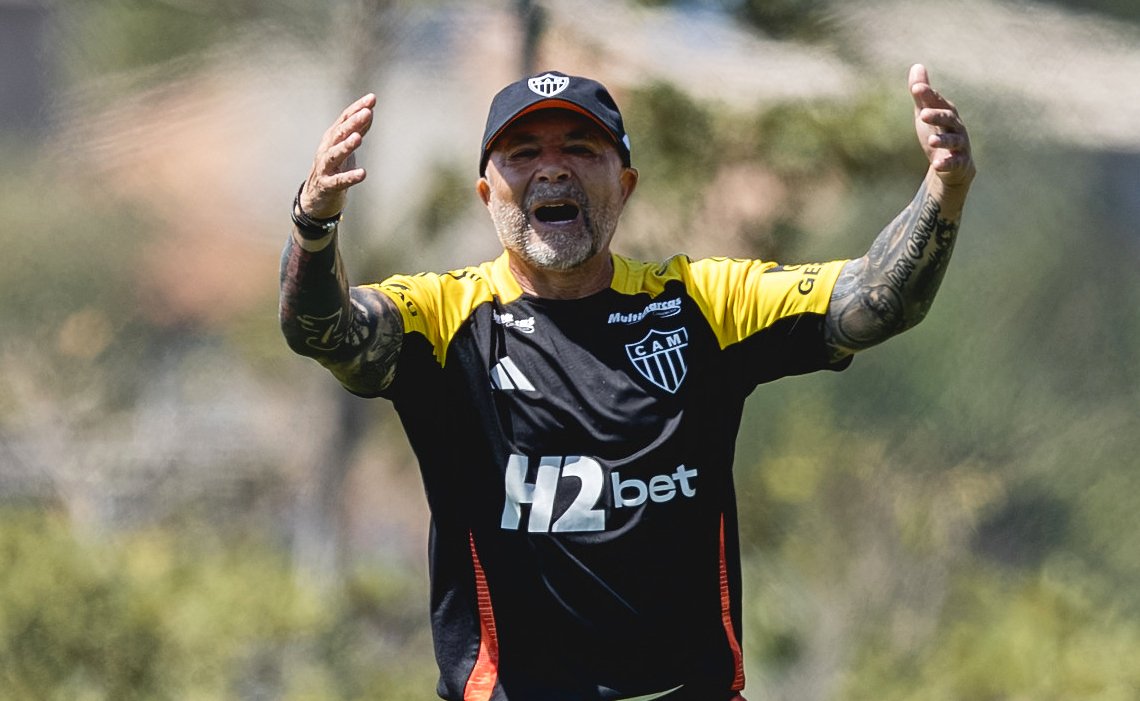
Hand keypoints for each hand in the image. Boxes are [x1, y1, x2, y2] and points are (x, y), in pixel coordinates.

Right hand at [300, 93, 376, 218]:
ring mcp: (325, 167)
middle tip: (366, 112)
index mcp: (332, 138)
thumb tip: (369, 112)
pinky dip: (350, 177)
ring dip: (346, 145)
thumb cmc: (333, 168)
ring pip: (335, 154)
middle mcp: (326, 149)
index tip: (372, 98)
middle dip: (353, 122)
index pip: (344, 119)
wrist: (316, 198)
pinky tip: (362, 174)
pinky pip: (339, 181)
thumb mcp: (345, 146)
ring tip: (358, 138)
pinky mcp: (327, 185)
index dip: (357, 108)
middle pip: (339, 133)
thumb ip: (357, 130)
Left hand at [910, 64, 973, 187]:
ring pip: (953, 140)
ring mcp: (959, 144)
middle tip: (923, 115)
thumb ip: (922, 95)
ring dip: (943, 140)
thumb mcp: (926, 113)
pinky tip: (937, 164)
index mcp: (947, 113)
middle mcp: (956, 126)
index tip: (916, 88)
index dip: (928, 95)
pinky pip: (954, 162)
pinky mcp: (959, 162)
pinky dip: (947, 163)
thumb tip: (916, 66)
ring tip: (931, 141)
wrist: (953, 165)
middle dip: (937, 115)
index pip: (938, 101)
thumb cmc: (939, 133)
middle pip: (948, 118)